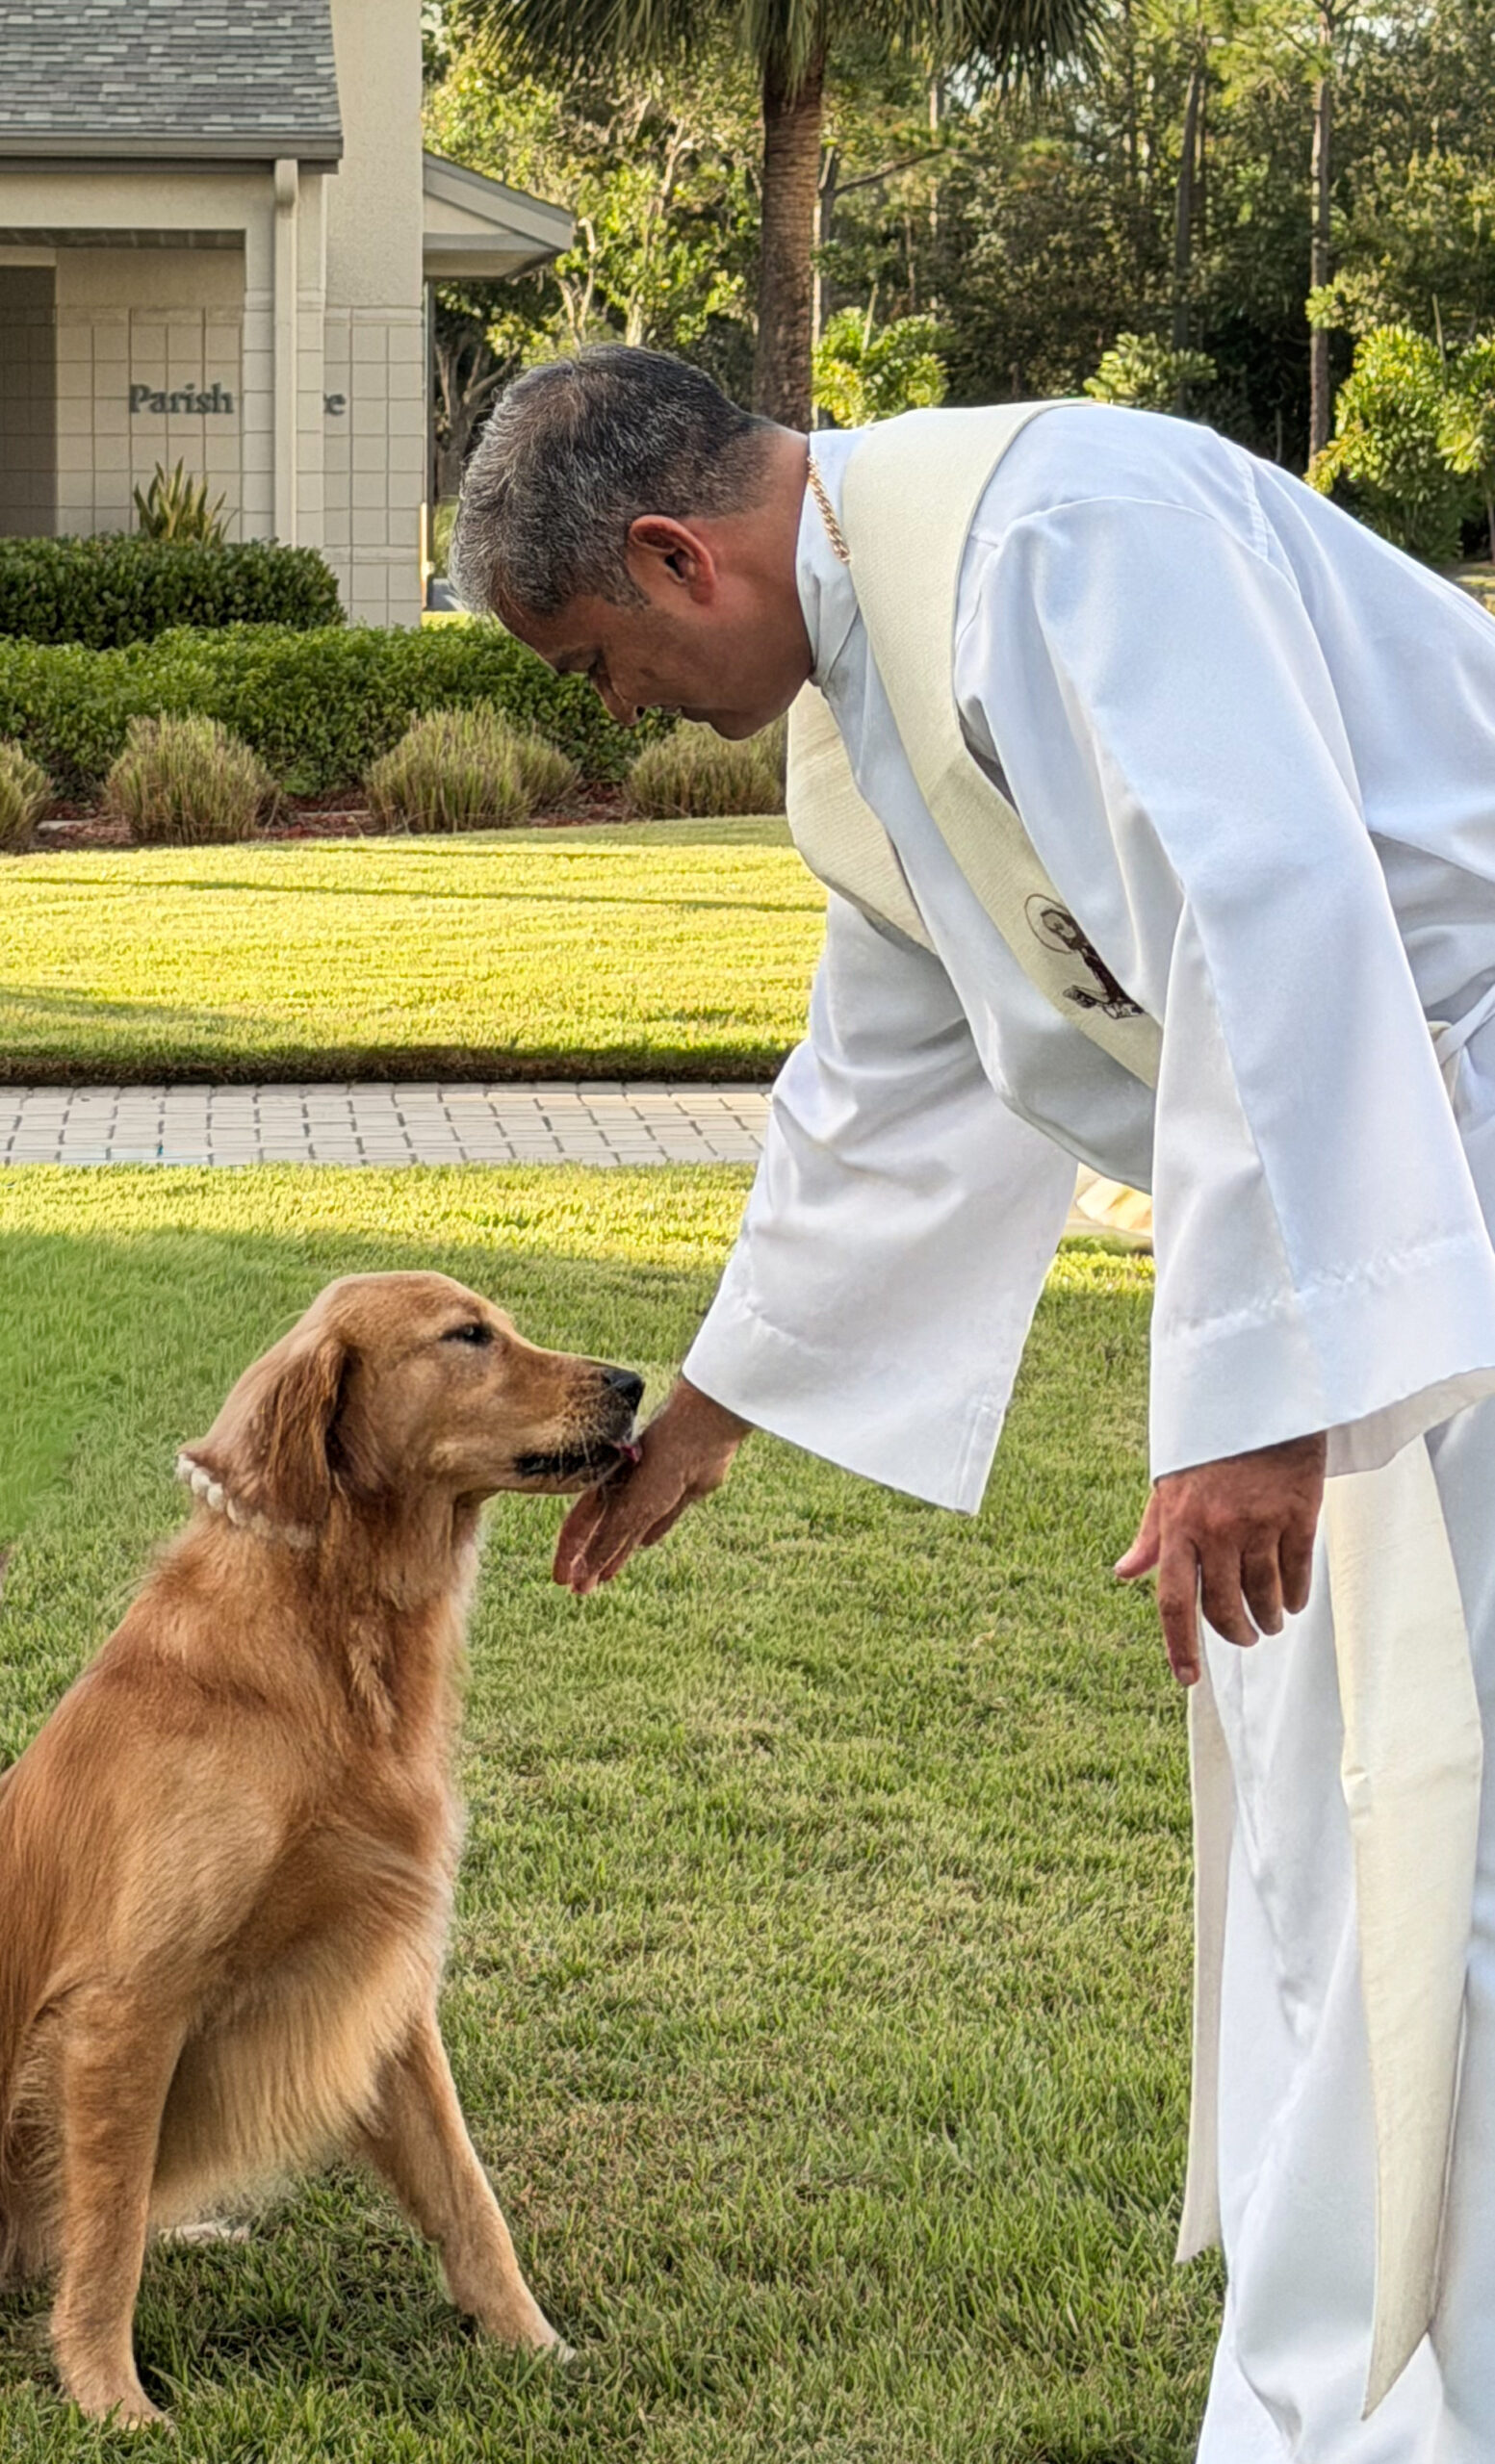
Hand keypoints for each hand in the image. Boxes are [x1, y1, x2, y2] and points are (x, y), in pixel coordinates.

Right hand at [553, 1377, 750, 1595]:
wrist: (700, 1439)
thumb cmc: (657, 1467)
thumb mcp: (628, 1511)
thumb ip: (606, 1544)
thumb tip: (583, 1577)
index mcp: (602, 1490)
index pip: (577, 1529)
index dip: (568, 1557)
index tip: (561, 1582)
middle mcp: (622, 1491)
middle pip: (600, 1534)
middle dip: (590, 1562)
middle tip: (580, 1590)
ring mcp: (650, 1494)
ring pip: (627, 1532)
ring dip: (616, 1556)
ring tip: (606, 1577)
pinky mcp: (678, 1495)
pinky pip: (659, 1522)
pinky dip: (650, 1535)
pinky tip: (643, 1545)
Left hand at [1115, 1432, 1326, 1686]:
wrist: (1259, 1397)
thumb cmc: (1209, 1445)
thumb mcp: (1168, 1483)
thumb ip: (1152, 1533)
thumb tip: (1124, 1572)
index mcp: (1178, 1524)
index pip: (1173, 1599)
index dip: (1180, 1645)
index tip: (1188, 1678)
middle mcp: (1216, 1530)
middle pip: (1224, 1607)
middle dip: (1235, 1633)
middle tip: (1246, 1638)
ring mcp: (1258, 1524)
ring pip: (1264, 1596)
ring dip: (1269, 1618)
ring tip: (1271, 1622)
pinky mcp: (1297, 1514)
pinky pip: (1297, 1573)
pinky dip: (1296, 1596)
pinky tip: (1294, 1601)